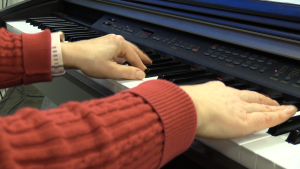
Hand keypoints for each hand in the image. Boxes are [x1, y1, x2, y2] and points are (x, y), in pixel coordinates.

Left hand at [61, 34, 151, 79]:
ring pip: (124, 49)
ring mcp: (109, 41)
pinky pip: (117, 49)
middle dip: (140, 57)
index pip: (135, 57)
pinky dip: (122, 55)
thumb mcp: (111, 70)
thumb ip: (127, 73)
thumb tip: (140, 74)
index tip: (144, 72)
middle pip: (132, 50)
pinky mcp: (103, 44)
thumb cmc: (89, 61)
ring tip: (136, 61)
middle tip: (148, 62)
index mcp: (120, 44)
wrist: (72, 55)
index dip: (140, 66)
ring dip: (131, 56)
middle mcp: (115, 40)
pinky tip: (122, 60)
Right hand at [180, 81, 297, 138]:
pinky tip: (287, 112)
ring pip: (261, 106)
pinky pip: (268, 118)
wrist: (188, 107)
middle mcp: (229, 96)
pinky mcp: (246, 120)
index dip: (241, 95)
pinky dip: (280, 115)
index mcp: (214, 91)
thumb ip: (188, 101)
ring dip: (272, 106)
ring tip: (281, 107)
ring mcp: (239, 107)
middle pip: (250, 96)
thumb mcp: (186, 100)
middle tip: (269, 100)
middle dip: (261, 98)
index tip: (243, 95)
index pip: (232, 92)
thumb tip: (179, 104)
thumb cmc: (184, 106)